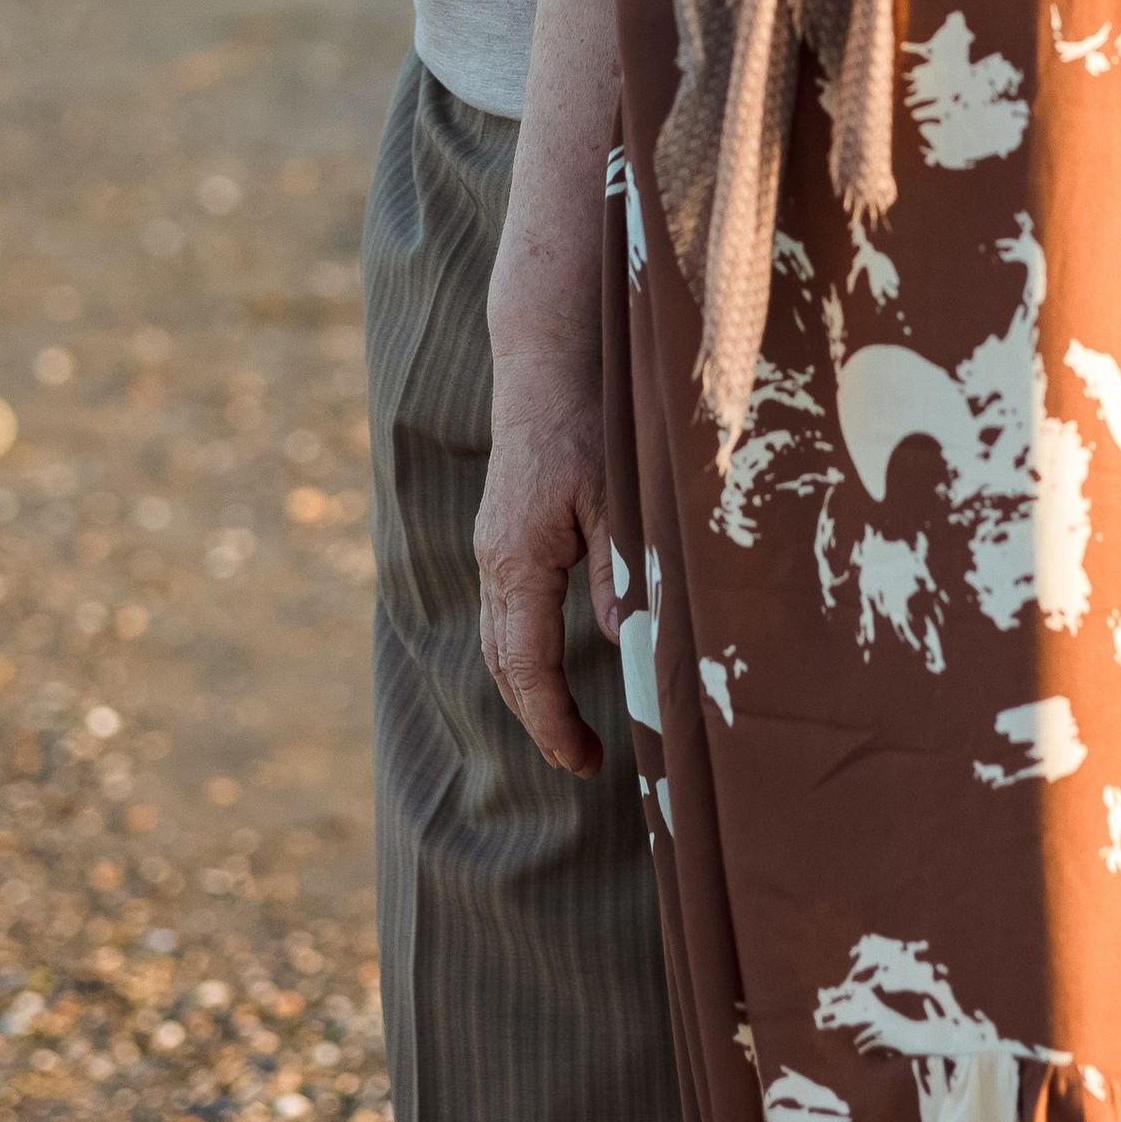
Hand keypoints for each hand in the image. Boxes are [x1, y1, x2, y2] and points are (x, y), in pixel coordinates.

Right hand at [474, 366, 620, 776]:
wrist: (546, 361)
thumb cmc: (587, 419)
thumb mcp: (616, 494)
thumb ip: (620, 570)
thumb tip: (629, 642)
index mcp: (518, 558)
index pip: (526, 664)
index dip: (552, 720)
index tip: (579, 759)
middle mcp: (494, 561)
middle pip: (503, 664)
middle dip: (537, 718)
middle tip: (579, 761)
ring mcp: (491, 549)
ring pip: (496, 642)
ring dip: (526, 691)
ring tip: (566, 730)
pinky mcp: (500, 537)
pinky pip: (502, 615)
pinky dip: (521, 655)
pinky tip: (549, 667)